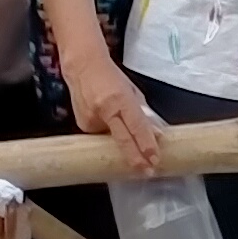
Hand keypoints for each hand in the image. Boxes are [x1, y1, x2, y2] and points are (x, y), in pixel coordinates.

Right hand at [63, 55, 162, 170]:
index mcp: (120, 99)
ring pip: (112, 140)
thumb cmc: (111, 77)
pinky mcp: (82, 125)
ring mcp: (90, 119)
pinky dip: (107, 134)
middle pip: (123, 140)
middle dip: (137, 158)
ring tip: (121, 130)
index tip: (155, 159)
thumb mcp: (132, 91)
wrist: (82, 66)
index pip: (137, 125)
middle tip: (148, 172)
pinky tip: (106, 121)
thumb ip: (143, 113)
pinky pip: (101, 136)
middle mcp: (104, 110)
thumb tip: (156, 135)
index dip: (146, 144)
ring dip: (121, 143)